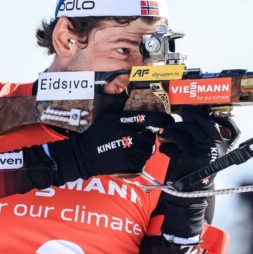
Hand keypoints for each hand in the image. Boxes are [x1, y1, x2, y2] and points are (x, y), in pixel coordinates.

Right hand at [45, 112, 172, 184]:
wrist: (82, 154)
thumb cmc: (96, 134)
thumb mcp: (107, 116)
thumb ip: (121, 106)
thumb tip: (130, 89)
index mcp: (121, 120)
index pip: (148, 117)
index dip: (163, 119)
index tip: (170, 121)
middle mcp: (126, 133)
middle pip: (150, 138)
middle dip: (147, 140)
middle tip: (137, 142)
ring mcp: (127, 149)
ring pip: (147, 152)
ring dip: (143, 153)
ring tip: (130, 152)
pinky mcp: (125, 162)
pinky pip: (141, 164)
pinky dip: (137, 164)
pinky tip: (127, 160)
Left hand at [158, 107, 226, 240]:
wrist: (190, 194)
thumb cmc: (193, 172)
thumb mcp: (200, 154)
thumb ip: (197, 138)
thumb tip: (184, 120)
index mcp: (221, 144)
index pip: (210, 121)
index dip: (198, 113)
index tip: (187, 110)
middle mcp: (217, 145)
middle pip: (197, 121)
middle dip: (182, 120)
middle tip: (172, 122)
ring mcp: (206, 148)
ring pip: (186, 128)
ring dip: (171, 130)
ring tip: (164, 135)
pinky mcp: (193, 154)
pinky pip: (177, 138)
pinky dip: (167, 139)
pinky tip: (163, 143)